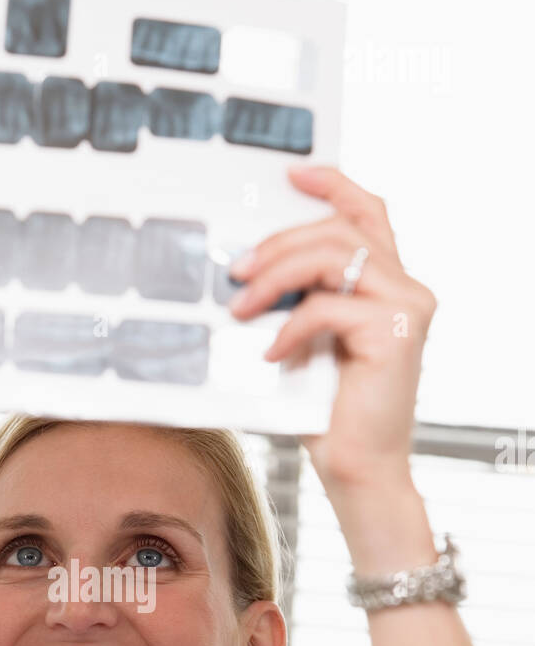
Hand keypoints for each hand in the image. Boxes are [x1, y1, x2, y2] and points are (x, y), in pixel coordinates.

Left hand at [228, 164, 437, 495]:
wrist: (357, 471)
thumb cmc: (328, 413)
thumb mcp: (308, 342)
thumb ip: (298, 300)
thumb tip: (245, 268)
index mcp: (390, 284)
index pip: (369, 213)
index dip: (333, 185)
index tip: (292, 175)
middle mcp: (408, 288)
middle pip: (340, 231)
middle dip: (279, 244)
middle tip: (237, 269)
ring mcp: (407, 308)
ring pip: (334, 257)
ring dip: (276, 278)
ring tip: (241, 307)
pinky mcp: (395, 333)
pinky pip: (328, 306)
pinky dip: (290, 327)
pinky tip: (272, 353)